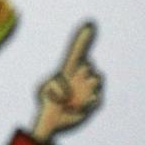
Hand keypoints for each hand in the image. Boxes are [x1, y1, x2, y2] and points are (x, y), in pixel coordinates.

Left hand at [31, 21, 101, 140]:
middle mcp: (81, 76)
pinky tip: (77, 108)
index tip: (89, 25)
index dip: (83, 39)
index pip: (77, 51)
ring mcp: (89, 88)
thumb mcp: (46, 91)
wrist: (55, 119)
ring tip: (72, 101)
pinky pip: (97, 98)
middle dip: (82, 75)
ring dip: (85, 90)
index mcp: (70, 70)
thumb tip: (66, 82)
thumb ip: (55, 85)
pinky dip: (87, 104)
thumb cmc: (48, 103)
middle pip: (89, 67)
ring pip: (97, 79)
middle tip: (70, 89)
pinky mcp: (94, 101)